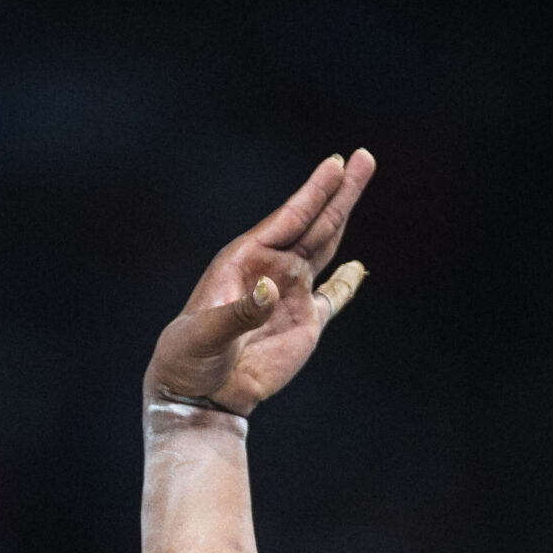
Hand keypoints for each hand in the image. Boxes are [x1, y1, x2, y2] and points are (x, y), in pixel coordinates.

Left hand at [144, 149, 374, 415]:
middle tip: (364, 157)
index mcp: (244, 261)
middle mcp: (270, 269)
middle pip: (313, 224)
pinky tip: (356, 268)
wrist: (198, 395)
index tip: (336, 164)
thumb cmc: (188, 358)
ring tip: (360, 181)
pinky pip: (332, 298)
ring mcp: (289, 294)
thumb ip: (239, 313)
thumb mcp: (205, 335)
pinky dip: (346, 283)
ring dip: (342, 218)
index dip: (313, 193)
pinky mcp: (303, 322)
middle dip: (338, 192)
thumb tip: (272, 290)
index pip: (287, 220)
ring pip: (324, 248)